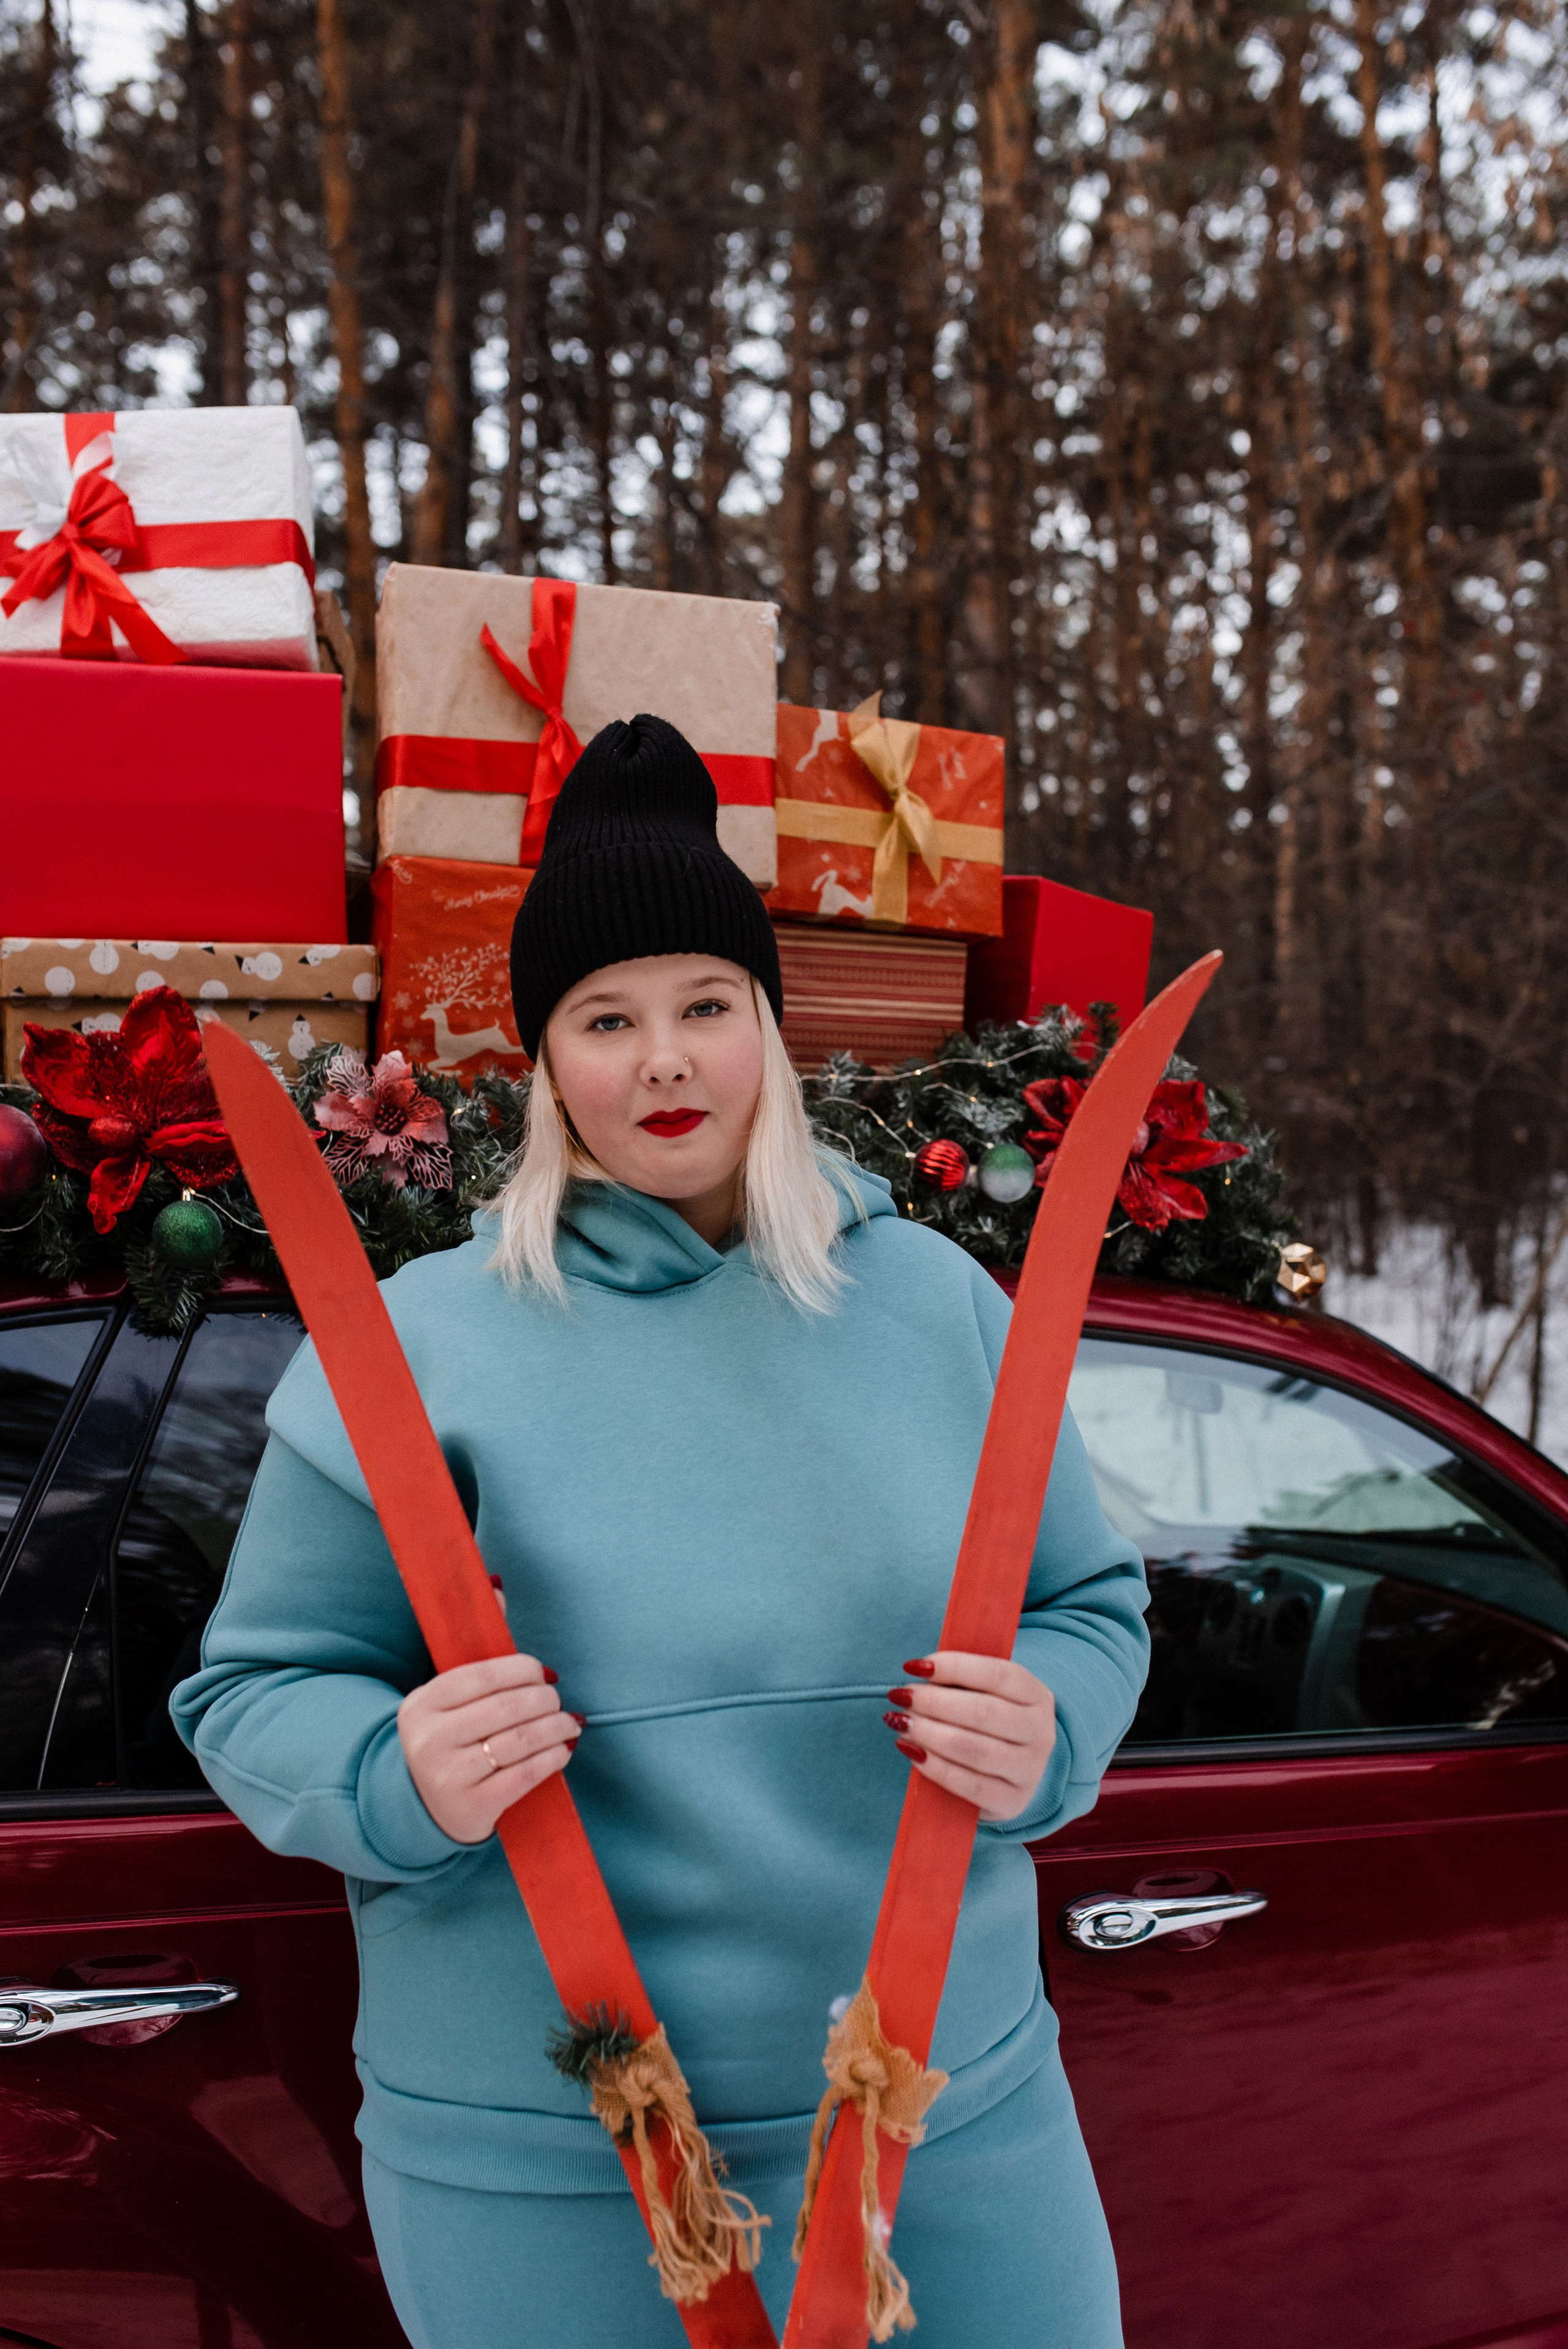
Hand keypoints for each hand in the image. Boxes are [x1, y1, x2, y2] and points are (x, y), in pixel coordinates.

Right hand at [399, 1651, 580, 1844]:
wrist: (426, 1806)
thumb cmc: (450, 1740)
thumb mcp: (447, 1699)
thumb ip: (475, 1647)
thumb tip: (499, 1589)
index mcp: (421, 1704)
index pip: (481, 1675)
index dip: (522, 1670)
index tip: (544, 1674)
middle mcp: (429, 1739)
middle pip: (505, 1707)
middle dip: (543, 1700)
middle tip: (557, 1701)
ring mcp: (448, 1776)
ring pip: (518, 1741)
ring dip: (556, 1728)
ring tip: (569, 1723)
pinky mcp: (472, 1806)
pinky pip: (523, 1775)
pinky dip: (552, 1759)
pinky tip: (563, 1751)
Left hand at [884, 1652, 1055, 1822]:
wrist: (1013, 1773)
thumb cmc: (989, 1723)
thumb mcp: (987, 1695)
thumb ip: (960, 1682)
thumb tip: (920, 1671)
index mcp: (1036, 1695)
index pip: (996, 1675)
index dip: (953, 1667)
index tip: (914, 1666)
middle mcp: (1040, 1732)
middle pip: (983, 1712)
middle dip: (933, 1702)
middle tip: (901, 1696)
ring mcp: (1029, 1770)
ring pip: (974, 1749)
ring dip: (929, 1733)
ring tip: (900, 1722)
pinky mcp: (1012, 1802)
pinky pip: (969, 1785)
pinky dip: (935, 1767)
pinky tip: (911, 1751)